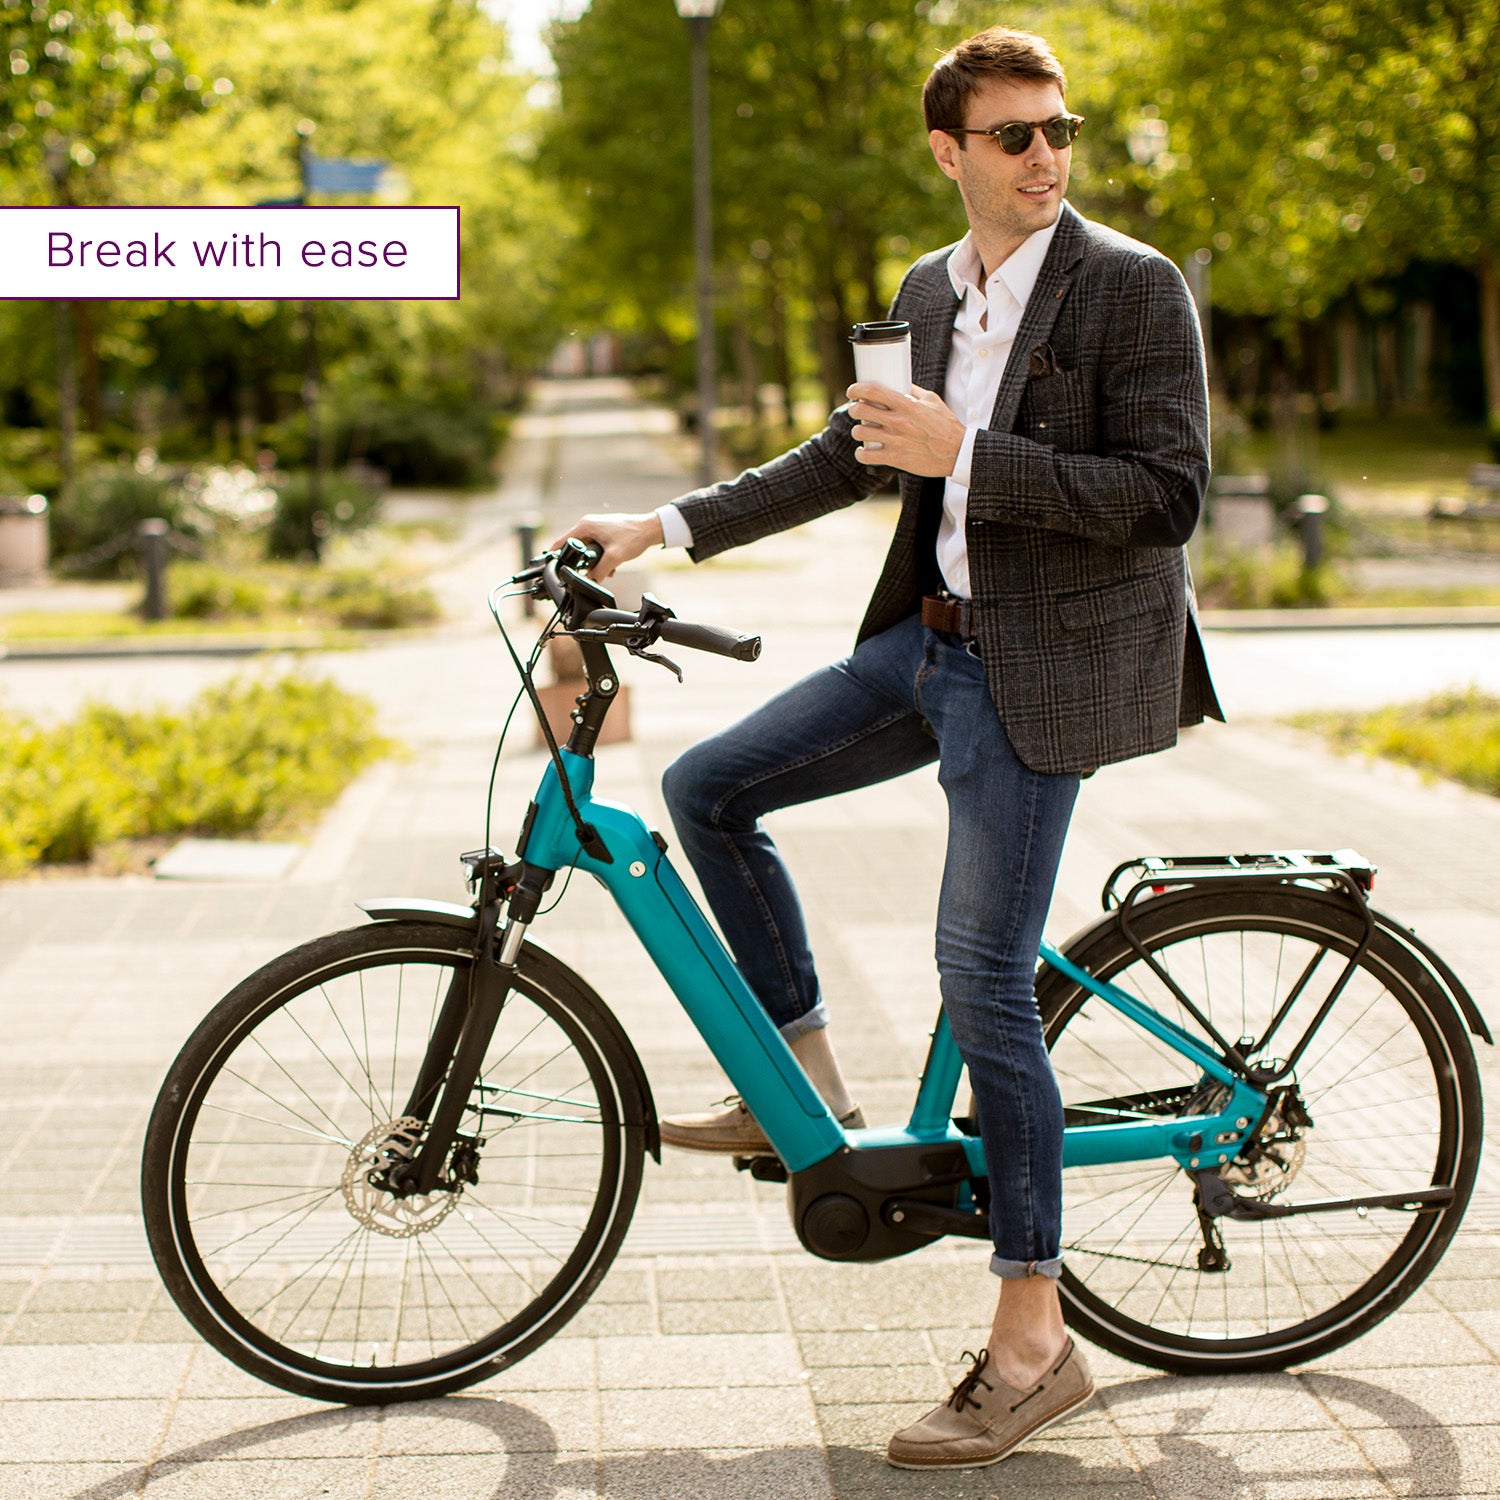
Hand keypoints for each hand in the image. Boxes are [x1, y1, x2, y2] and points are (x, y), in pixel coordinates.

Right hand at [547, 511, 663, 579]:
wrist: (650, 529)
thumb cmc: (634, 536)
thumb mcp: (614, 557)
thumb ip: (599, 571)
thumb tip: (590, 581)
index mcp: (585, 526)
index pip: (562, 542)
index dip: (557, 556)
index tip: (551, 567)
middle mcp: (588, 525)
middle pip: (575, 548)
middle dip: (581, 563)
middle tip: (588, 573)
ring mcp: (596, 528)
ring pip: (587, 550)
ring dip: (594, 563)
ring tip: (606, 570)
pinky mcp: (603, 533)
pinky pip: (595, 549)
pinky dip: (601, 559)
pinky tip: (612, 567)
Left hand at [847, 382, 964, 477]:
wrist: (957, 453)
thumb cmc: (946, 426)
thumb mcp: (933, 401)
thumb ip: (914, 391)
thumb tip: (901, 383)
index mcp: (907, 405)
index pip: (873, 391)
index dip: (857, 388)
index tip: (852, 390)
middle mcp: (898, 422)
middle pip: (860, 411)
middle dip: (854, 409)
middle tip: (857, 411)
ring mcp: (895, 441)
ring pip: (860, 433)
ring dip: (857, 431)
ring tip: (863, 431)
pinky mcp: (895, 459)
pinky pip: (866, 456)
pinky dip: (861, 454)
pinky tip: (864, 451)